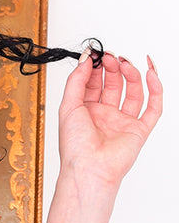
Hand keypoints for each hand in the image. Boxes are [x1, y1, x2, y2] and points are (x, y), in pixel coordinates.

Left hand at [45, 53, 161, 222]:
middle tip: (109, 57)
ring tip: (124, 62)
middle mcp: (105, 116)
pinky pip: (153, 107)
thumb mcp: (68, 106)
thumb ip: (76, 81)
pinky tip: (150, 73)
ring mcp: (123, 123)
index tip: (95, 53)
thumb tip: (85, 59)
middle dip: (112, 68)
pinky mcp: (139, 130)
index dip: (95, 67)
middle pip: (114, 84)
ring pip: (133, 92)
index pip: (93, 83)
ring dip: (131, 74)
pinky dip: (155, 89)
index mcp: (86, 112)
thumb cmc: (75, 146)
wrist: (89, 169)